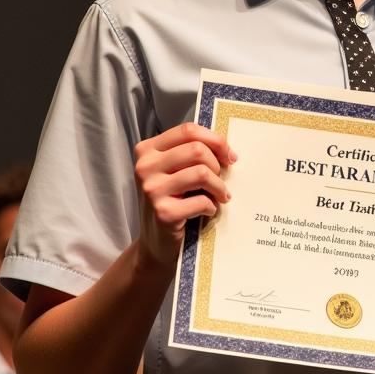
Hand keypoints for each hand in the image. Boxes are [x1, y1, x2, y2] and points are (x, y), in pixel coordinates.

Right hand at [133, 122, 236, 267]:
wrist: (156, 243)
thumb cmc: (172, 201)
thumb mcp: (174, 171)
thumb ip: (190, 154)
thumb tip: (226, 148)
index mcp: (147, 150)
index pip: (188, 130)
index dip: (215, 140)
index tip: (229, 156)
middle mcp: (145, 167)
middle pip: (197, 150)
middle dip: (218, 165)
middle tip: (221, 180)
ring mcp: (151, 190)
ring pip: (202, 173)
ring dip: (219, 187)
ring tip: (221, 196)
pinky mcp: (163, 212)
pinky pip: (202, 200)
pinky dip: (212, 206)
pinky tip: (208, 211)